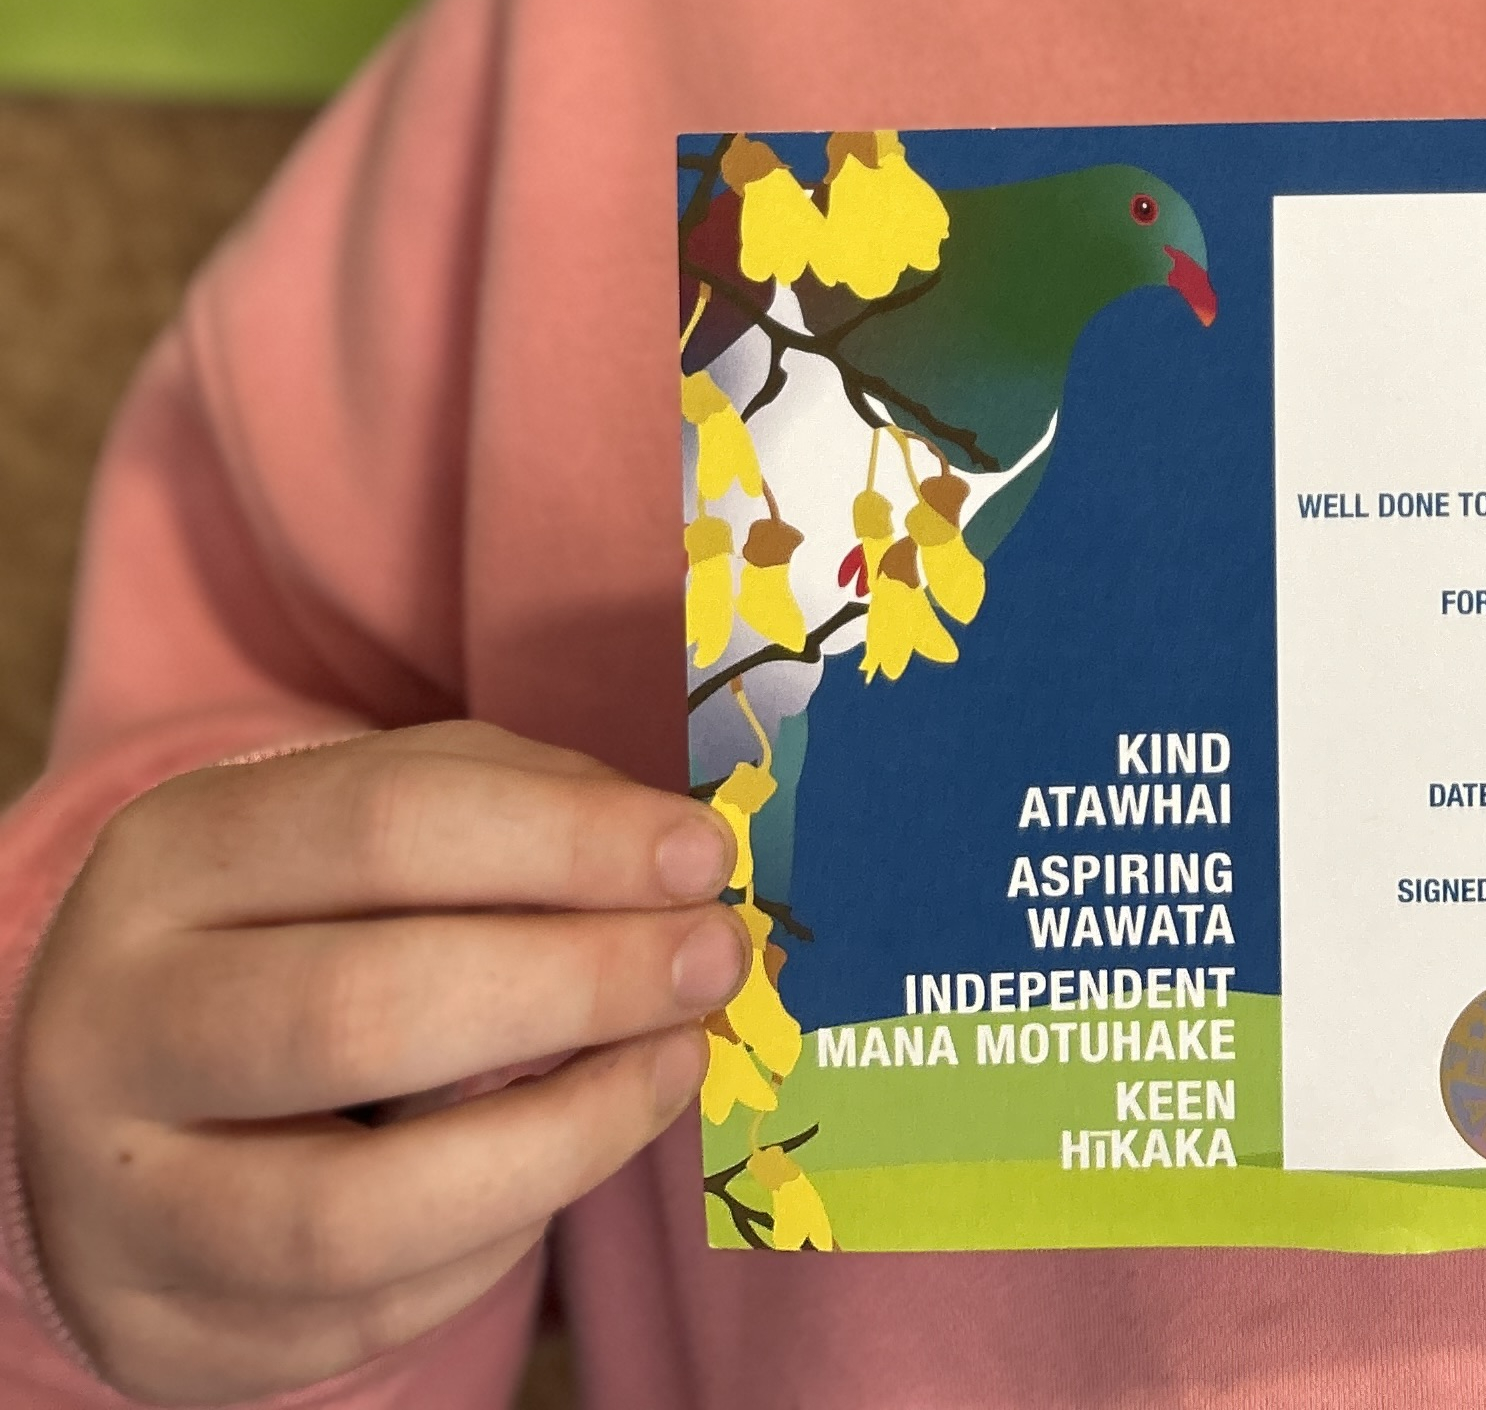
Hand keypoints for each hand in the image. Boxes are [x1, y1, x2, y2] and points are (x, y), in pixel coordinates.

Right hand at [18, 720, 739, 1405]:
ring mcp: (120, 1204)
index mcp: (170, 861)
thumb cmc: (296, 927)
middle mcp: (113, 1030)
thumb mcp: (364, 828)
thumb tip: (676, 857)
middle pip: (359, 1012)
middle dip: (574, 984)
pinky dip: (497, 1240)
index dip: (564, 837)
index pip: (383, 824)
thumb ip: (515, 808)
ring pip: (354, 1212)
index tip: (702, 853)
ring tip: (670, 1069)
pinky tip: (560, 1164)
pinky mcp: (163, 1335)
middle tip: (713, 961)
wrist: (113, 1101)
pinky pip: (366, 1312)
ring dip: (559, 1141)